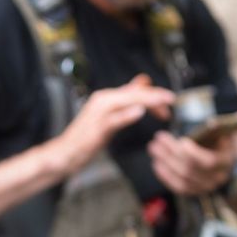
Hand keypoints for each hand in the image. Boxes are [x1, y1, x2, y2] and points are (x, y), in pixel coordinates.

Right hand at [52, 74, 174, 172]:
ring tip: (163, 101)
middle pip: (133, 93)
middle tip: (172, 101)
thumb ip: (124, 100)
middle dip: (155, 95)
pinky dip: (126, 115)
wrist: (65, 153)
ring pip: (126, 101)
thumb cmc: (86, 136)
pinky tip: (139, 112)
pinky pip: (114, 119)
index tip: (168, 102)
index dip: (153, 93)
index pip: (135, 89)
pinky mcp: (96, 128)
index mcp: (106, 97)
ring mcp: (98, 114)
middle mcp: (102, 101)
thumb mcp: (109, 116)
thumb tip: (142, 83)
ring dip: (146, 100)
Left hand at [147, 130, 234, 195]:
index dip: (193, 153)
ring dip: (165, 163)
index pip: (208, 162)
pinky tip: (157, 164)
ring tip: (154, 148)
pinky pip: (178, 188)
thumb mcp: (229, 133)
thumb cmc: (222, 145)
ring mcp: (205, 187)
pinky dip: (165, 176)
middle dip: (172, 153)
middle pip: (190, 169)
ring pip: (182, 179)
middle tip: (159, 138)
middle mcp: (216, 178)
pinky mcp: (194, 192)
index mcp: (225, 162)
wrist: (227, 169)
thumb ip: (235, 124)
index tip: (181, 140)